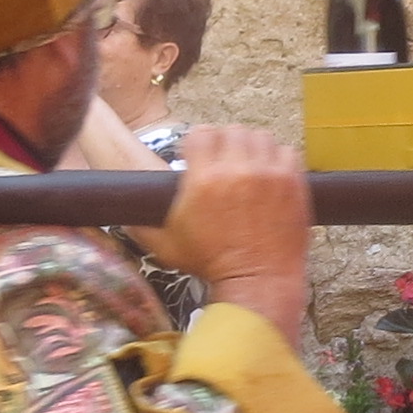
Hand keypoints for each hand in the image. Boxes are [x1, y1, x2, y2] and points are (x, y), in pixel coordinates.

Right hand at [154, 125, 308, 328]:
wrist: (258, 282)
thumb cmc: (211, 265)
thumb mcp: (164, 245)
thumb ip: (139, 222)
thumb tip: (119, 209)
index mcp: (204, 180)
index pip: (200, 133)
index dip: (197, 144)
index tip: (198, 158)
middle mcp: (238, 171)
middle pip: (230, 130)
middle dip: (224, 144)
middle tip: (223, 163)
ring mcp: (270, 175)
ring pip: (260, 136)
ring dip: (251, 148)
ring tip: (247, 167)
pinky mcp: (294, 183)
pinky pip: (286, 151)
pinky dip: (277, 158)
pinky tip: (269, 175)